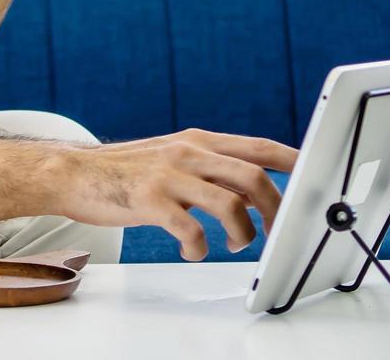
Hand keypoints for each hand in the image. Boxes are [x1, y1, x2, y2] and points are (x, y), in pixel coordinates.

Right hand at [49, 128, 298, 260]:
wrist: (74, 173)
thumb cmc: (127, 171)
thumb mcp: (174, 158)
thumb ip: (211, 169)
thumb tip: (254, 191)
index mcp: (199, 140)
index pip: (258, 146)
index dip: (292, 159)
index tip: (315, 175)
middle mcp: (188, 152)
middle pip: (253, 176)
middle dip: (275, 209)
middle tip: (274, 231)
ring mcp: (169, 175)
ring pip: (228, 204)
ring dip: (242, 233)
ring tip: (233, 244)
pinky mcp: (149, 200)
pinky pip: (190, 230)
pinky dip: (200, 248)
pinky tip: (192, 250)